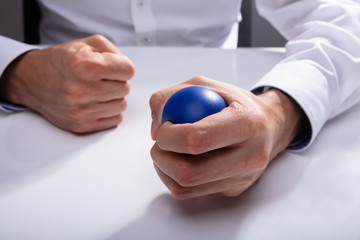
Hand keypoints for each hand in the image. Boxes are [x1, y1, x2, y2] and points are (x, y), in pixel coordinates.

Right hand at [0, 35, 134, 132]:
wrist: (32, 80)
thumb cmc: (60, 61)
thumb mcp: (87, 43)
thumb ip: (114, 52)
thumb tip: (129, 70)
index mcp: (86, 66)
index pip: (128, 70)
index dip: (122, 67)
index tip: (113, 67)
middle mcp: (83, 89)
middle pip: (125, 88)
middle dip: (116, 81)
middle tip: (101, 78)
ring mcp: (82, 110)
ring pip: (121, 105)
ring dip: (113, 97)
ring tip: (97, 90)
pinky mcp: (82, 125)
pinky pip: (114, 120)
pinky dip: (109, 111)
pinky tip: (96, 102)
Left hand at [149, 76, 304, 198]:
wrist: (268, 126)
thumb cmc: (234, 103)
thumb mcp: (204, 86)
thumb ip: (171, 97)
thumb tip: (154, 129)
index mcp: (246, 122)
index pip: (198, 139)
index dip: (169, 136)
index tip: (163, 128)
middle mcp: (250, 155)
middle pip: (190, 172)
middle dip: (161, 158)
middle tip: (159, 144)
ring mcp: (243, 178)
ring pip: (187, 187)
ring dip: (164, 169)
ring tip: (167, 151)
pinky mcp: (234, 189)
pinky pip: (192, 193)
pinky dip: (174, 178)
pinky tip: (177, 161)